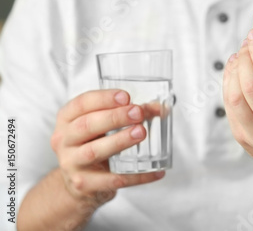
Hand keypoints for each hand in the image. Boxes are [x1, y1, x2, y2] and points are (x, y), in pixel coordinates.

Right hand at [50, 90, 164, 208]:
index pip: (81, 104)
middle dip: (114, 117)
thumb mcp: (103, 126)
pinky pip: (113, 180)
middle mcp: (64, 140)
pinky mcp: (84, 184)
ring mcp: (71, 164)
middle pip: (86, 125)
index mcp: (67, 119)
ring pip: (94, 151)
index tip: (126, 96)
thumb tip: (158, 108)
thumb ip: (130, 114)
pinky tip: (156, 171)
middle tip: (138, 113)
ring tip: (141, 133)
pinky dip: (136, 176)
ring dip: (119, 141)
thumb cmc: (93, 145)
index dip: (103, 99)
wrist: (77, 184)